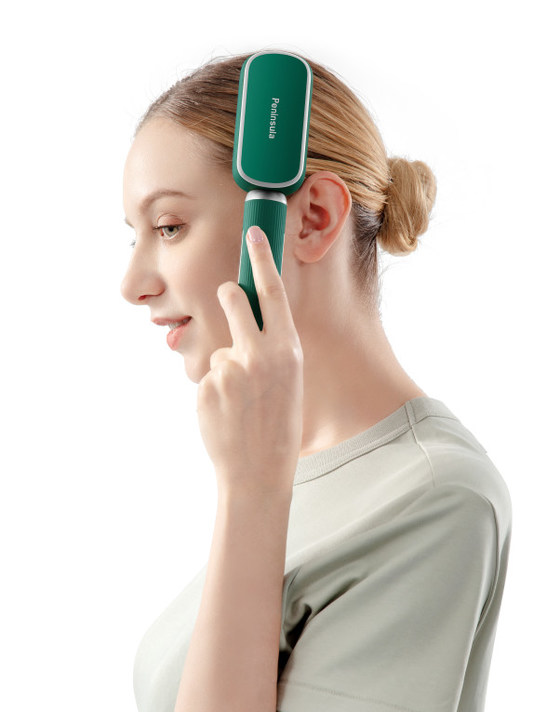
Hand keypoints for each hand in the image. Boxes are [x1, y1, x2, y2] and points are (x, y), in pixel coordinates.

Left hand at [197, 226, 303, 493]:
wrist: (258, 472)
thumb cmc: (278, 426)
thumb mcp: (289, 381)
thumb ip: (273, 349)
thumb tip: (247, 324)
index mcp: (288, 351)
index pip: (272, 292)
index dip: (262, 257)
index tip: (253, 231)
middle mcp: (260, 354)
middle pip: (233, 299)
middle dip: (227, 296)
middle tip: (225, 297)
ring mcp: (231, 370)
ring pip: (220, 349)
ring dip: (225, 368)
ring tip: (239, 401)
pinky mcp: (208, 386)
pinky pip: (209, 375)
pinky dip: (215, 391)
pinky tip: (226, 414)